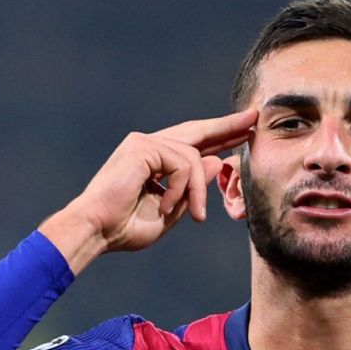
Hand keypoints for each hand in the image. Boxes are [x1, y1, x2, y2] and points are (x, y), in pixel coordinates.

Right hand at [39, 109, 256, 273]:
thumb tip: (218, 161)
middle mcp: (148, 145)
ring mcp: (144, 142)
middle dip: (227, 126)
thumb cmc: (125, 228)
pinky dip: (181, 188)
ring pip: (194, 157)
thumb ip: (193, 188)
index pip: (195, 143)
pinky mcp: (142, 147)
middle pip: (198, 131)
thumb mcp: (172, 210)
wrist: (96, 231)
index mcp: (155, 159)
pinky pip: (182, 164)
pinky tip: (166, 206)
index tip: (245, 129)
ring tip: (194, 215)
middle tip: (253, 118)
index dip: (221, 136)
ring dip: (197, 190)